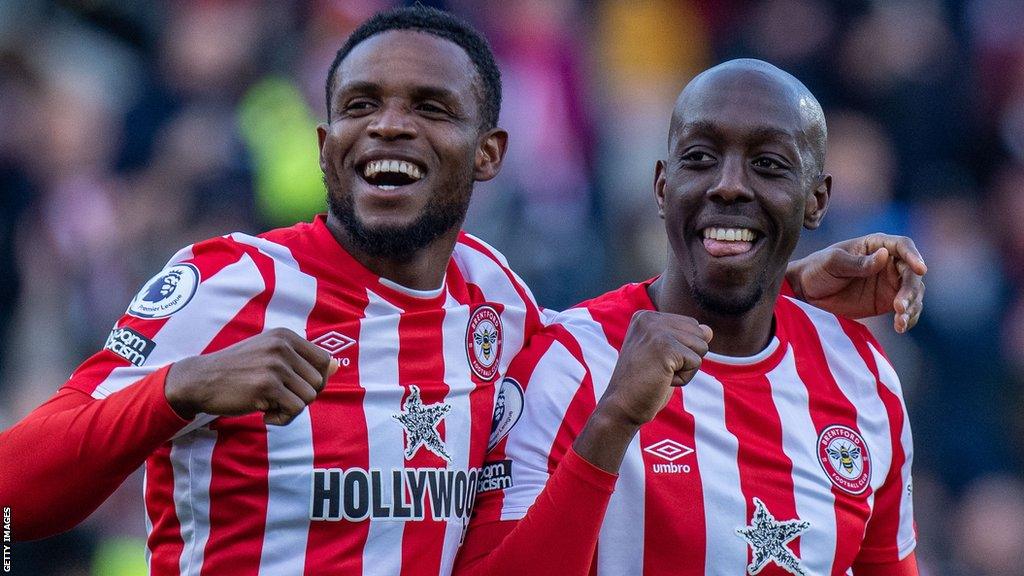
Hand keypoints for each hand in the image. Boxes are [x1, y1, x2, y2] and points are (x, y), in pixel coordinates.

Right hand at [165, 328, 339, 425]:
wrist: (200, 380)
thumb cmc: (238, 371)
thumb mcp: (269, 356)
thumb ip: (301, 361)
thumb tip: (337, 367)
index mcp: (285, 336)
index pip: (324, 361)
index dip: (315, 380)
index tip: (294, 388)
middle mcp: (282, 347)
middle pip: (319, 382)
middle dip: (302, 397)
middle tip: (278, 400)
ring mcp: (275, 365)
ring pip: (309, 398)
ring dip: (291, 410)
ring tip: (269, 406)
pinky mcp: (267, 386)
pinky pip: (295, 410)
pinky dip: (282, 419)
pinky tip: (264, 415)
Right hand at [597, 311, 712, 426]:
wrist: (622, 406)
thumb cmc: (643, 384)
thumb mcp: (666, 356)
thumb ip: (687, 338)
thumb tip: (709, 330)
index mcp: (646, 317)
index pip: (691, 326)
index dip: (681, 351)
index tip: (655, 362)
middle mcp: (649, 318)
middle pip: (699, 333)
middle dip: (687, 358)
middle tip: (658, 370)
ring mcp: (656, 330)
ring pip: (701, 347)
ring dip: (686, 369)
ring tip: (659, 375)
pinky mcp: (665, 346)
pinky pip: (696, 362)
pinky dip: (684, 378)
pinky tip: (661, 380)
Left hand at [786, 233, 926, 332]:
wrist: (806, 292)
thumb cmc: (817, 269)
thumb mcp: (834, 263)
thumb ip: (858, 262)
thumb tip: (885, 256)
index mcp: (875, 245)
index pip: (902, 246)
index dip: (914, 256)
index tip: (921, 270)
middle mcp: (888, 262)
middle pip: (911, 273)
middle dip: (910, 290)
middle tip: (900, 306)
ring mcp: (890, 283)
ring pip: (913, 292)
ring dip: (911, 307)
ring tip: (900, 322)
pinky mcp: (888, 302)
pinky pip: (906, 309)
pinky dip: (908, 318)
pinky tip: (901, 327)